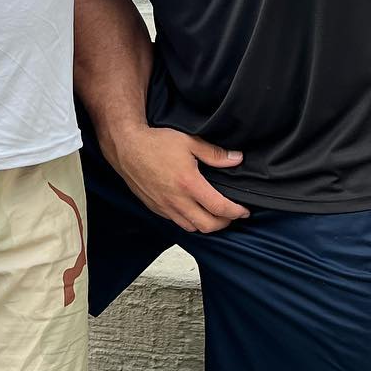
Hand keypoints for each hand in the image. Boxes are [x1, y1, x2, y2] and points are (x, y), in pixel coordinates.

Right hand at [109, 126, 250, 233]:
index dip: (236, 212)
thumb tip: (236, 159)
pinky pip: (177, 222)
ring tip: (214, 214)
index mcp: (189, 184)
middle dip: (224, 223)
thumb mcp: (189, 142)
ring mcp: (165, 207)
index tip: (244, 210)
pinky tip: (194, 210)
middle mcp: (177, 200)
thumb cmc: (155, 143)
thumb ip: (215, 154)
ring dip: (207, 225)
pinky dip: (190, 221)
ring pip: (192, 228)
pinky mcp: (156, 208)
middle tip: (232, 214)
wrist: (127, 147)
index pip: (219, 208)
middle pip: (208, 226)